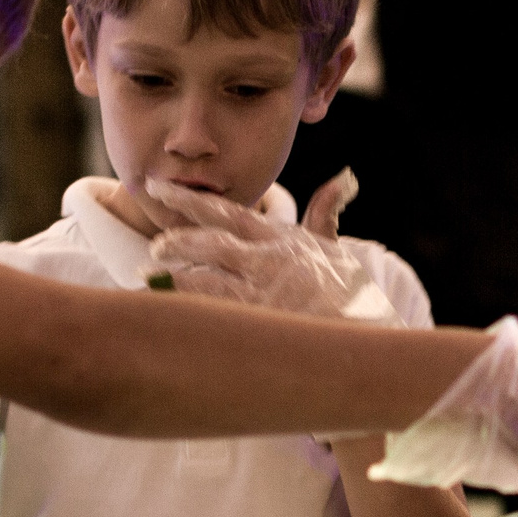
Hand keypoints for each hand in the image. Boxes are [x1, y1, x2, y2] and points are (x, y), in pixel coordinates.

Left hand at [142, 174, 398, 321]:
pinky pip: (212, 318)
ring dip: (173, 278)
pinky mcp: (258, 327)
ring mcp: (262, 296)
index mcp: (280, 239)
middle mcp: (268, 262)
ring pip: (204, 282)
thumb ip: (328, 214)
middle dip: (175, 239)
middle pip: (209, 243)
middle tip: (153, 243)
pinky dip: (186, 313)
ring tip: (147, 275)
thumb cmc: (353, 297)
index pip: (226, 212)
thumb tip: (345, 177)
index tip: (158, 188)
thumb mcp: (338, 250)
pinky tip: (164, 313)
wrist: (370, 340)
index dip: (188, 200)